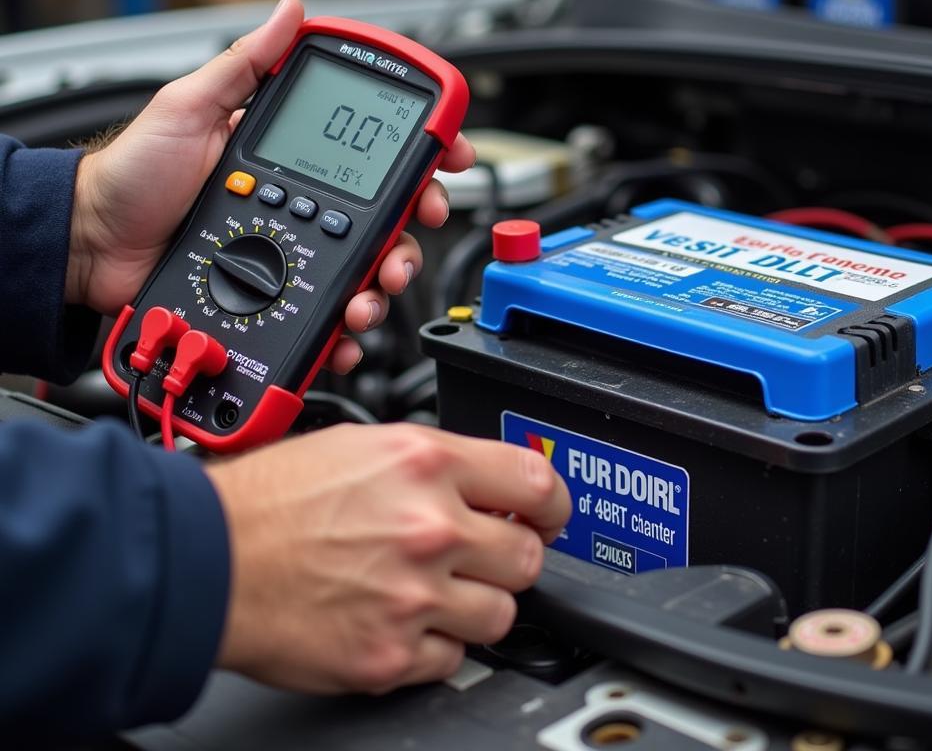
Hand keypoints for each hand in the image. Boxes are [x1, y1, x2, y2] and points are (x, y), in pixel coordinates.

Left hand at [66, 0, 474, 372]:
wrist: (93, 246)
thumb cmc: (134, 173)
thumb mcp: (190, 106)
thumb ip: (244, 63)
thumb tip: (290, 8)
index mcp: (293, 156)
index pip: (373, 147)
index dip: (422, 149)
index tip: (450, 154)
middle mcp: (304, 202)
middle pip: (386, 211)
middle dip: (416, 221)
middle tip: (417, 226)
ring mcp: (294, 250)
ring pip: (368, 264)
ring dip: (388, 276)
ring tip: (376, 287)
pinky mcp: (281, 293)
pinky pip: (330, 309)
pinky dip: (349, 322)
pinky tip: (349, 325)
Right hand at [208, 423, 571, 692]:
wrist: (208, 557)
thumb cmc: (271, 499)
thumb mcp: (362, 445)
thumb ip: (434, 463)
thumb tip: (484, 483)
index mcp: (425, 463)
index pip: (536, 482)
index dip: (552, 502)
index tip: (549, 513)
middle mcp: (430, 526)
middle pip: (528, 556)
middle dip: (509, 555)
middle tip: (482, 554)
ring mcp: (415, 595)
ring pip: (501, 613)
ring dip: (477, 603)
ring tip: (434, 590)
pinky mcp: (391, 654)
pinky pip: (453, 657)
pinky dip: (436, 643)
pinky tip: (401, 619)